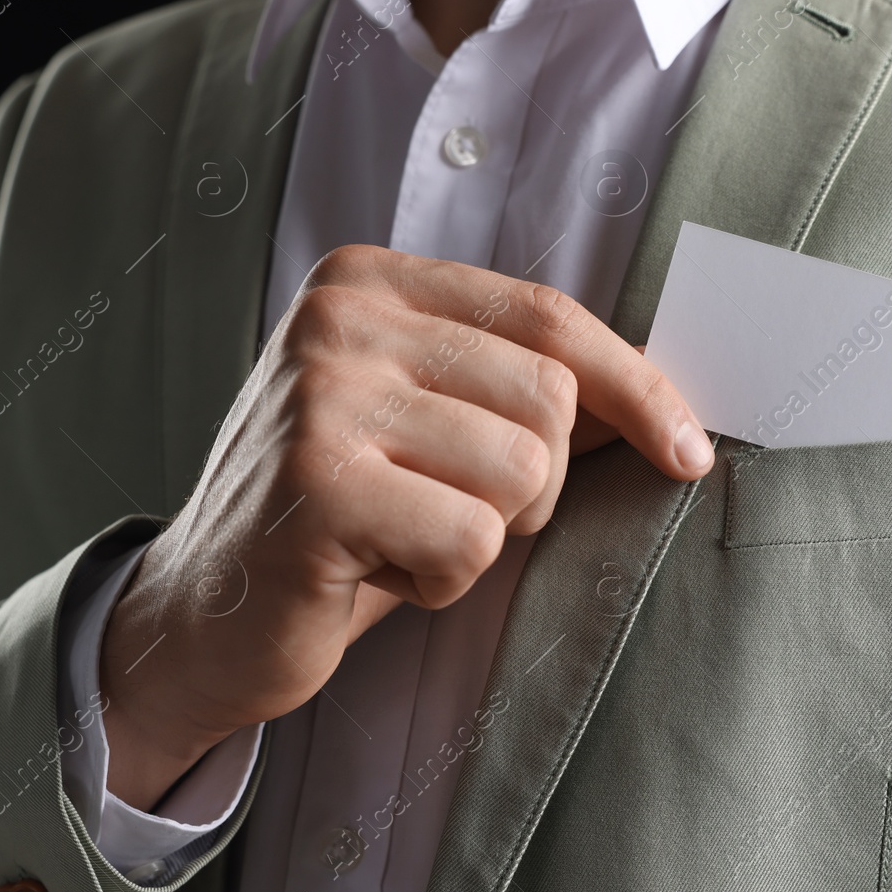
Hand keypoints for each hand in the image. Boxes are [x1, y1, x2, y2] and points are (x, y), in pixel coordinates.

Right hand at [98, 245, 712, 808]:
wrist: (204, 610)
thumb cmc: (335, 514)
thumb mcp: (422, 420)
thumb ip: (515, 387)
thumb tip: (664, 402)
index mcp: (367, 281)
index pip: (547, 317)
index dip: (636, 385)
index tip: (687, 449)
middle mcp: (338, 320)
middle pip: (549, 396)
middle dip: (533, 483)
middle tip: (447, 510)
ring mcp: (321, 396)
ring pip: (523, 469)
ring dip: (485, 534)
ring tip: (404, 535)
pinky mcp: (317, 485)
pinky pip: (471, 538)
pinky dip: (444, 578)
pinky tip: (375, 569)